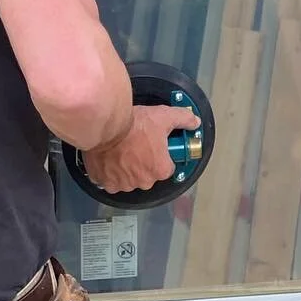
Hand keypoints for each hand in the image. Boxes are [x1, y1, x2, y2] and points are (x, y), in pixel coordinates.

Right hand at [81, 105, 201, 193]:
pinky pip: (111, 180)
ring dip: (127, 168)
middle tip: (138, 144)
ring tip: (123, 149)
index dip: (162, 155)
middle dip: (144, 162)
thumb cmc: (135, 124)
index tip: (155, 145)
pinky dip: (111, 172)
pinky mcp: (106, 182)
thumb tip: (194, 122)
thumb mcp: (165, 116)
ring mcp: (123, 184)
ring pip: (129, 178)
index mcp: (160, 170)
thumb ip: (183, 120)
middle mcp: (143, 181)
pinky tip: (111, 157)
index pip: (167, 167)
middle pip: (148, 174)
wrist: (107, 127)